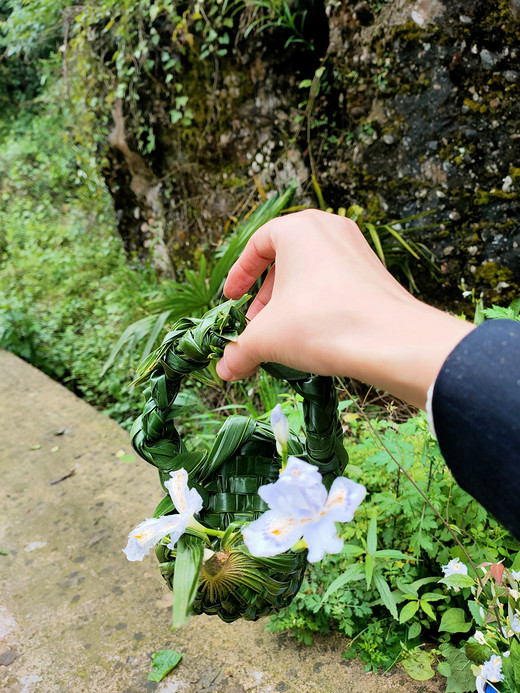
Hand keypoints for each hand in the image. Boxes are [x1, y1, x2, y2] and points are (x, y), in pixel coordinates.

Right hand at [216, 209, 473, 407]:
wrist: (392, 341)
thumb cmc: (320, 324)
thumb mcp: (267, 338)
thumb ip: (239, 351)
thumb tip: (224, 372)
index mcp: (299, 228)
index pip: (257, 243)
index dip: (240, 274)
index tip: (232, 299)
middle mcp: (330, 228)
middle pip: (285, 258)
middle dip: (266, 294)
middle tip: (256, 323)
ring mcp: (357, 248)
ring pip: (311, 272)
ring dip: (291, 301)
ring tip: (283, 334)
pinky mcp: (375, 272)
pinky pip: (335, 282)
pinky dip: (317, 303)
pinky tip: (313, 335)